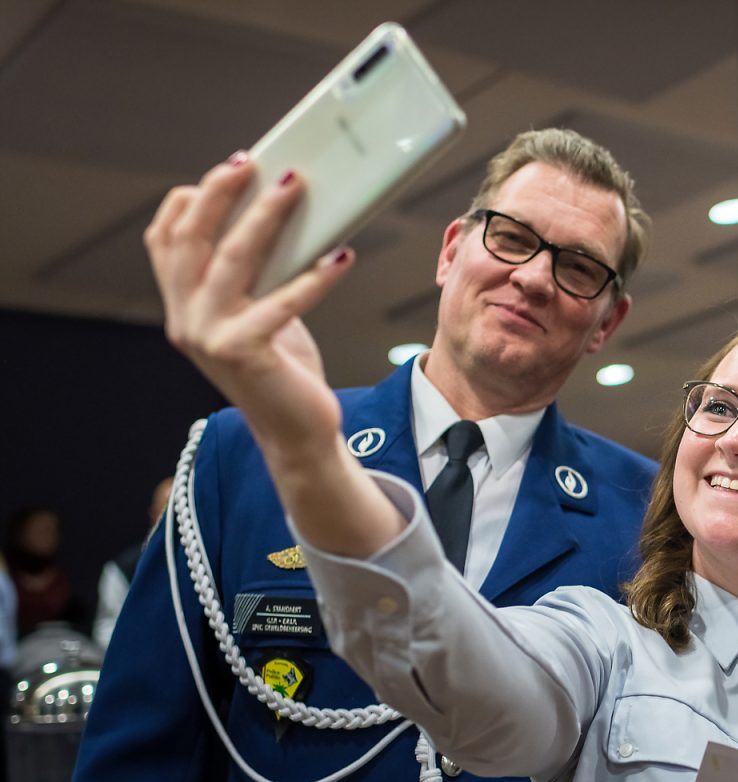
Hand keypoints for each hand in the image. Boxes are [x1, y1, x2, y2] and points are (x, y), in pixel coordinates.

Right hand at [144, 154, 352, 461]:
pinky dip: (315, 277)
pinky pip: (282, 302)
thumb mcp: (259, 314)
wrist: (296, 432)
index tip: (231, 168)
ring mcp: (209, 337)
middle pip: (193, 238)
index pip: (165, 240)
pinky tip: (342, 257)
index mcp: (181, 307)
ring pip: (233, 259)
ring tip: (296, 188)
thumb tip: (279, 214)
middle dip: (222, 192)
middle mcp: (184, 320)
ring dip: (267, 218)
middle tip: (255, 162)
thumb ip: (252, 276)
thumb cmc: (284, 368)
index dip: (191, 200)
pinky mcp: (244, 353)